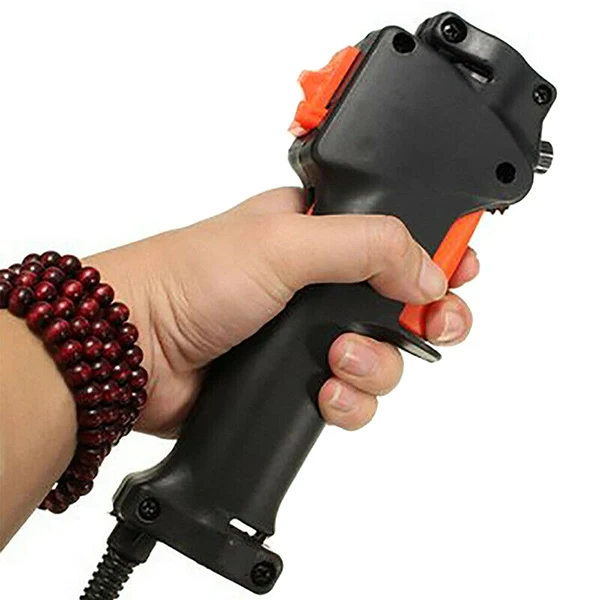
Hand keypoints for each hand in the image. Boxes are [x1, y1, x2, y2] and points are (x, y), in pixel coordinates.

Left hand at [89, 188, 478, 436]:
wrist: (136, 350)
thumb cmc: (191, 278)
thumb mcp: (286, 241)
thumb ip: (367, 246)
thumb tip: (429, 273)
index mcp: (320, 232)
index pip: (398, 236)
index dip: (437, 253)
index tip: (461, 271)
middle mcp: (319, 283)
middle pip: (403, 303)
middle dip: (425, 319)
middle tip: (434, 325)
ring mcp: (308, 335)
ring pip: (382, 357)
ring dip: (377, 364)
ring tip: (337, 360)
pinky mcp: (295, 379)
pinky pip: (352, 396)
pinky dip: (349, 400)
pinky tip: (325, 392)